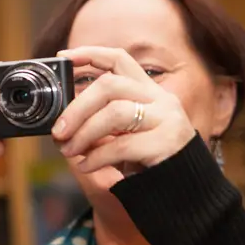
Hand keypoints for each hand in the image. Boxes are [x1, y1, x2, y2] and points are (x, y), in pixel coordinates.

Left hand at [51, 46, 195, 172]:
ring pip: (115, 113)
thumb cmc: (149, 162)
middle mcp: (161, 100)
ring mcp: (167, 120)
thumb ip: (102, 123)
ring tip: (70, 151)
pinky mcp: (167, 143)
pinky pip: (122, 145)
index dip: (90, 54)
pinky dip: (97, 157)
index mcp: (150, 92)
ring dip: (85, 133)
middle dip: (78, 107)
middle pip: (111, 85)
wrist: (184, 191)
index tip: (63, 56)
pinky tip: (87, 166)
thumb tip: (63, 123)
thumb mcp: (125, 135)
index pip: (120, 60)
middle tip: (59, 131)